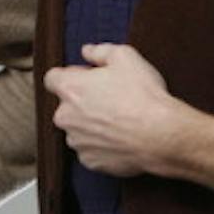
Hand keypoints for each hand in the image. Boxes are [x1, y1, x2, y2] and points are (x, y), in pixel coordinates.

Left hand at [45, 44, 213, 195]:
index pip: (52, 78)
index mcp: (69, 89)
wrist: (161, 135)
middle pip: (66, 106)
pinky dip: (101, 145)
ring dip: (91, 125)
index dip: (70, 76)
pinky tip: (121, 138)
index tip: (87, 78)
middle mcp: (65, 117)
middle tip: (110, 98)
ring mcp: (77, 142)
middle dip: (82, 102)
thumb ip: (100, 51)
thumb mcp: (125, 57)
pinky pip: (91, 150)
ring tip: (119, 120)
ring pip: (78, 130)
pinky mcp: (90, 162)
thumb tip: (87, 51)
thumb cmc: (143, 94)